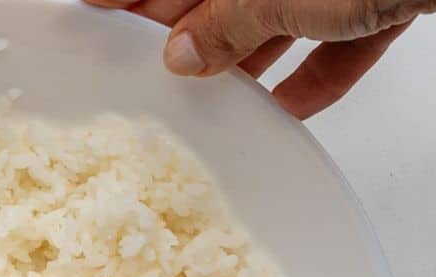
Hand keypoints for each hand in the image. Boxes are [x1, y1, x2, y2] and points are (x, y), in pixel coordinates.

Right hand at [84, 0, 435, 118]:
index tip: (96, 9)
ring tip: (220, 101)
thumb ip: (226, 25)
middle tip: (157, 73)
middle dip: (193, 32)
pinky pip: (339, 41)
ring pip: (279, 18)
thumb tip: (182, 53)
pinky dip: (317, 74)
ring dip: (252, 60)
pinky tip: (293, 108)